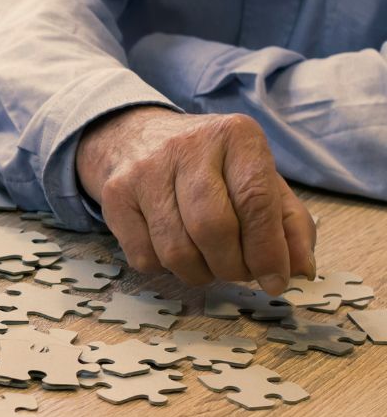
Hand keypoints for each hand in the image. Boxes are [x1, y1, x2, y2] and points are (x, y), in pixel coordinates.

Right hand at [76, 107, 315, 294]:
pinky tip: (173, 250)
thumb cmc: (210, 168)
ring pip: (176, 250)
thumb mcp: (256, 179)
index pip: (255, 201)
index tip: (275, 280)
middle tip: (237, 272)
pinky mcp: (115, 196)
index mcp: (235, 136)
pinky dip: (165, 268)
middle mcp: (187, 147)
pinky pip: (145, 256)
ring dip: (199, 273)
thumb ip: (288, 223)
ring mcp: (145, 171)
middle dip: (231, 266)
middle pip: (212, 228)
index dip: (267, 251)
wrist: (136, 138)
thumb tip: (300, 270)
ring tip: (207, 264)